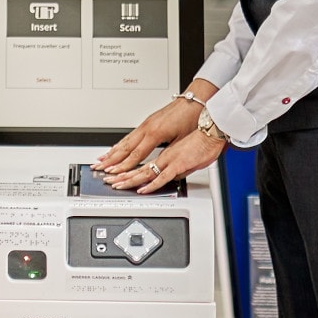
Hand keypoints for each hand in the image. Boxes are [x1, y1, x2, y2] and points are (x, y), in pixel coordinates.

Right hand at [95, 96, 202, 174]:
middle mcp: (147, 127)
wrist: (194, 100)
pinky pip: (130, 135)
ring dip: (112, 151)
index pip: (136, 155)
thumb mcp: (182, 140)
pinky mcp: (148, 121)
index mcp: (155, 134)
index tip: (113, 172)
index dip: (123, 166)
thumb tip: (163, 166)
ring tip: (101, 159)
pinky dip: (120, 143)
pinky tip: (116, 147)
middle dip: (110, 159)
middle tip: (98, 167)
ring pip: (125, 140)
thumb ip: (169, 153)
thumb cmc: (190, 118)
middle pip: (125, 147)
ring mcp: (146, 123)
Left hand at [103, 130, 225, 193]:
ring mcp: (168, 157)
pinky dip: (150, 184)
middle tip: (106, 178)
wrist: (211, 128)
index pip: (137, 155)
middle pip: (136, 163)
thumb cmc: (200, 136)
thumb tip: (172, 173)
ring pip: (144, 170)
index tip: (112, 168)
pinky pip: (161, 176)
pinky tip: (141, 189)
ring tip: (116, 184)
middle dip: (119, 172)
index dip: (124, 162)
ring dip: (129, 178)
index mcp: (161, 147)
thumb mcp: (183, 149)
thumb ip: (176, 162)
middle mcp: (161, 151)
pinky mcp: (178, 163)